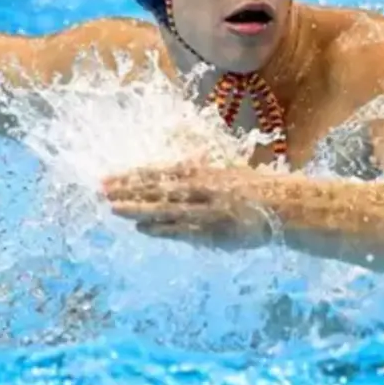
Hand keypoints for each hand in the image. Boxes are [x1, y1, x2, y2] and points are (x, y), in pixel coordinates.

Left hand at [101, 163, 271, 250]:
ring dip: (137, 209)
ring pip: (164, 209)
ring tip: (114, 209)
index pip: (158, 172)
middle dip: (127, 190)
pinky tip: (141, 229)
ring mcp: (204, 210)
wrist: (282, 206)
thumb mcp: (222, 168)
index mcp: (201, 171)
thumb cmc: (252, 186)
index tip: (109, 178)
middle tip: (102, 192)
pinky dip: (160, 229)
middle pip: (156, 189)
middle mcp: (199, 188)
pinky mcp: (211, 231)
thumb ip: (198, 165)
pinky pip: (181, 230)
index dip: (131, 175)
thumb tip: (177, 153)